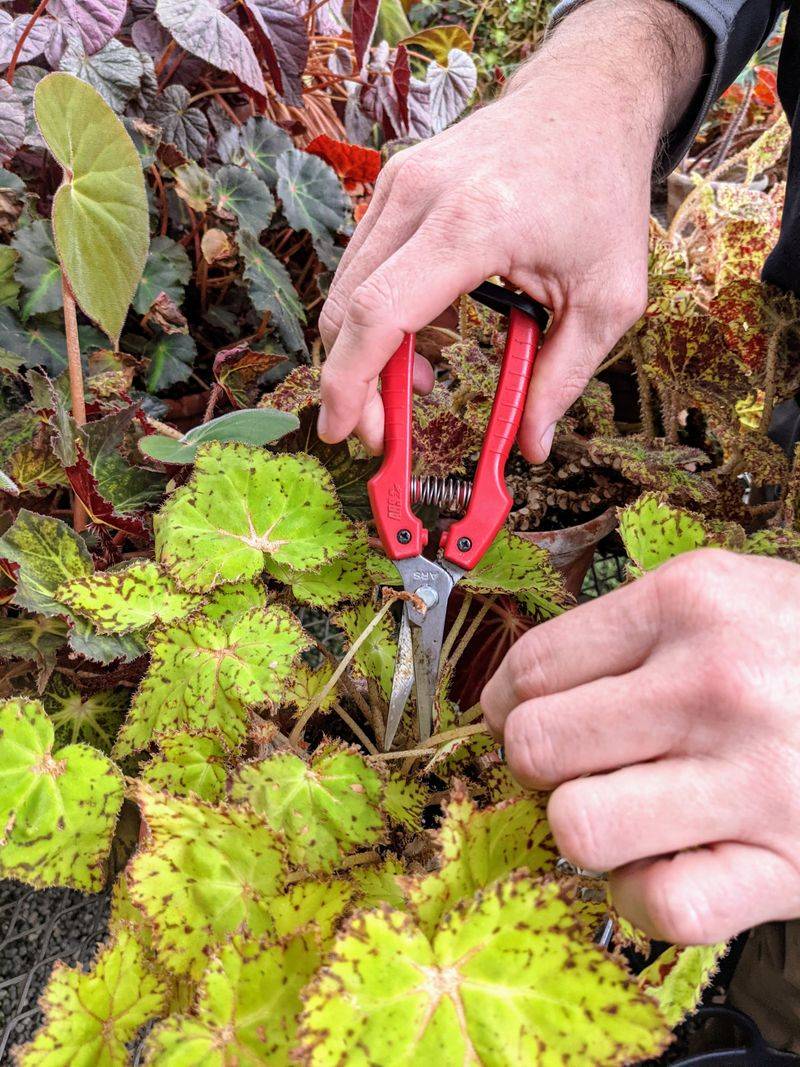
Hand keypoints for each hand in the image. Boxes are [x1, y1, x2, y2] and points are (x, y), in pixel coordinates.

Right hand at [317, 0, 703, 458]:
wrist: (588, 101)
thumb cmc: (602, 193)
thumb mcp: (608, 299)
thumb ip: (563, 378)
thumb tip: (531, 445)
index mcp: (472, 224)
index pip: (379, 315)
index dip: (349, 385)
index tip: (342, 431)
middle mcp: (420, 195)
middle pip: (347, 310)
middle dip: (356, 383)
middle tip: (387, 428)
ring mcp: (399, 182)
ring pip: (347, 291)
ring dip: (370, 350)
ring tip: (424, 377)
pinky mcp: (395, 182)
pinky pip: (363, 265)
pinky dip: (380, 313)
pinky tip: (427, 331)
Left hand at [481, 549, 799, 943]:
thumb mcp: (730, 596)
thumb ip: (628, 632)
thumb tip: (519, 692)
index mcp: (689, 603)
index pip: (531, 667)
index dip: (505, 704)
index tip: (516, 719)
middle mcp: (715, 685)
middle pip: (536, 748)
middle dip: (540, 766)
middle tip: (580, 764)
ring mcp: (754, 778)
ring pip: (577, 826)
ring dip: (587, 830)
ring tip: (628, 811)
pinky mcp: (787, 865)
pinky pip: (657, 903)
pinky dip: (644, 895)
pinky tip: (671, 861)